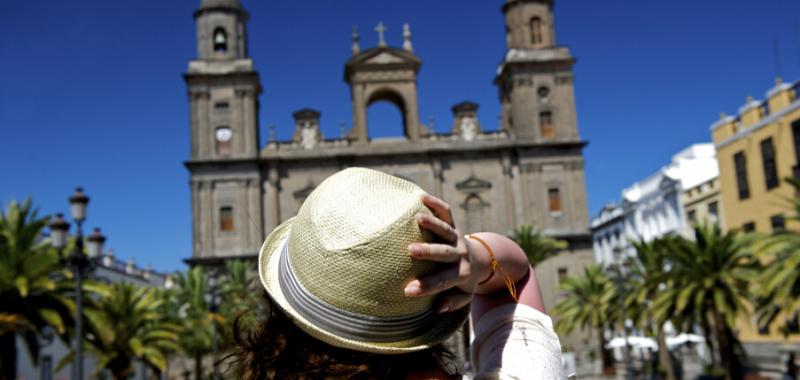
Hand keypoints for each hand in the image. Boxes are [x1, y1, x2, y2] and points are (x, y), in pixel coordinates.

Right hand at [404, 194, 491, 312]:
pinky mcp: (454, 224)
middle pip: (444, 253)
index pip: (443, 281)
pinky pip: (447, 212)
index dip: (426, 286)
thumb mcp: (464, 296)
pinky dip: (436, 204)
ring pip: (446, 229)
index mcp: (462, 274)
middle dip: (428, 252)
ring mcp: (457, 237)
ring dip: (432, 224)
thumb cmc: (465, 281)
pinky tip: (421, 197)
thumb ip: (453, 303)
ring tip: (416, 218)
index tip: (407, 291)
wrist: (481, 260)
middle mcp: (460, 254)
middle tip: (410, 251)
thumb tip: (438, 309)